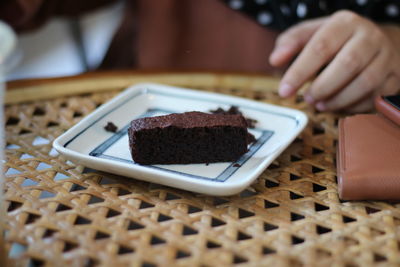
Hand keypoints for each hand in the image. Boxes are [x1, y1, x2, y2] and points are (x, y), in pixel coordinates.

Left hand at [269, 10, 399, 111]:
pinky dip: (355, 106)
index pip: (320, 47)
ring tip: (320, 104)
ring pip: (365, 82)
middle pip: (347, 64)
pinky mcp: (394, 77)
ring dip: (338, 100)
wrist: (378, 42)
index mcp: (345, 23)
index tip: (284, 91)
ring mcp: (386, 57)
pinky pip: (376, 96)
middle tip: (307, 99)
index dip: (299, 72)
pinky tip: (340, 106)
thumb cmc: (336, 40)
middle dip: (322, 87)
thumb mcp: (312, 33)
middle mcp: (369, 36)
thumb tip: (275, 60)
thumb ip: (290, 43)